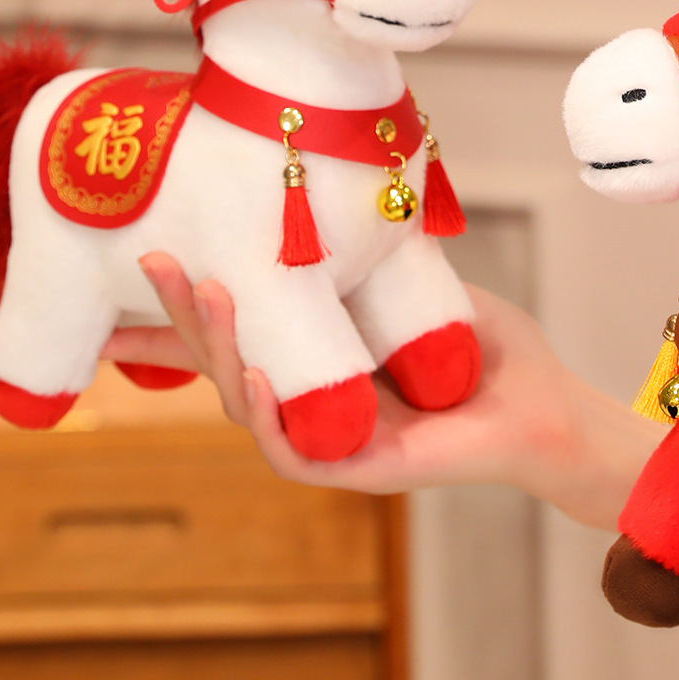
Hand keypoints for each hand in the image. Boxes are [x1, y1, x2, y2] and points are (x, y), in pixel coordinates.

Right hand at [100, 254, 659, 526]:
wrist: (548, 408)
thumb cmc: (493, 357)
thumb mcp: (422, 290)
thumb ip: (372, 266)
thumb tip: (320, 210)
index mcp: (322, 360)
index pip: (240, 333)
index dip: (180, 311)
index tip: (130, 266)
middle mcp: (312, 400)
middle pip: (225, 362)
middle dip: (182, 313)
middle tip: (154, 255)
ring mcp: (328, 438)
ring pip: (246, 401)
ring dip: (220, 347)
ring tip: (207, 292)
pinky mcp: (357, 469)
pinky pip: (291, 452)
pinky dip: (267, 415)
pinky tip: (254, 374)